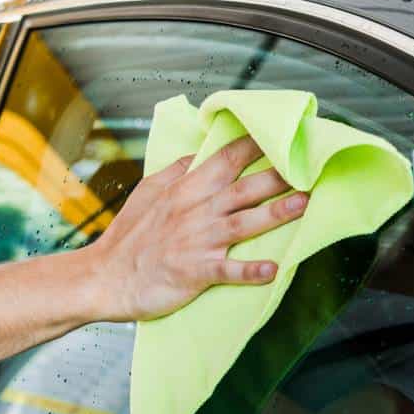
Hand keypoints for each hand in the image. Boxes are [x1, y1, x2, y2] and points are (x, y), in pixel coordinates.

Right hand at [84, 136, 307, 321]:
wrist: (105, 278)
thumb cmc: (128, 238)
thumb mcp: (148, 192)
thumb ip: (176, 171)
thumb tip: (197, 153)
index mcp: (185, 189)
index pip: (225, 159)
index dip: (255, 146)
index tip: (282, 135)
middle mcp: (195, 211)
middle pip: (242, 188)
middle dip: (277, 176)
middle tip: (308, 167)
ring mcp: (197, 242)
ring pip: (243, 223)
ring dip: (275, 214)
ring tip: (304, 204)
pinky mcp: (195, 272)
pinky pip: (228, 271)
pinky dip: (250, 271)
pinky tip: (273, 270)